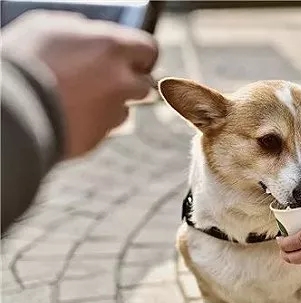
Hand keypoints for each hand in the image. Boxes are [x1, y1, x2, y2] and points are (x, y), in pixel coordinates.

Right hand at [2, 10, 157, 158]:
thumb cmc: (24, 61)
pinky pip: (103, 129)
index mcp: (112, 48)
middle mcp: (121, 82)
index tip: (135, 60)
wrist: (11, 110)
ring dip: (109, 105)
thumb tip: (94, 38)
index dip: (141, 55)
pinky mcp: (99, 137)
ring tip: (77, 99)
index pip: (149, 50)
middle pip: (144, 85)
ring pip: (123, 109)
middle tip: (103, 80)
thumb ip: (84, 33)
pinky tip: (69, 115)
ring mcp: (111, 113)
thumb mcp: (51, 29)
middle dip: (128, 82)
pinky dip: (92, 123)